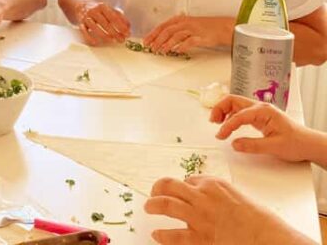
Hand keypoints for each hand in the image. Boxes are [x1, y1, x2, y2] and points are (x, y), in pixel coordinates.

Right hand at [75, 1, 129, 45]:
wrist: (81, 5)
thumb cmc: (98, 9)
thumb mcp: (108, 9)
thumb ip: (119, 16)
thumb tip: (128, 26)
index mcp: (102, 6)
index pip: (113, 17)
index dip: (121, 26)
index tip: (127, 33)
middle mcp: (94, 11)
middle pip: (105, 23)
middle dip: (114, 32)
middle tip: (121, 39)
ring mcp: (86, 17)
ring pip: (95, 27)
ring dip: (104, 35)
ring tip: (112, 40)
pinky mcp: (81, 23)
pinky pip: (84, 31)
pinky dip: (89, 37)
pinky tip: (95, 42)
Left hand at [144, 16, 229, 54]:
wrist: (221, 27)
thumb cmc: (202, 28)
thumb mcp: (186, 25)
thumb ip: (174, 30)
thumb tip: (160, 40)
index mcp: (179, 20)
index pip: (162, 26)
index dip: (153, 34)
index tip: (146, 41)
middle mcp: (185, 23)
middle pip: (167, 31)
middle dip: (157, 40)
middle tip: (151, 48)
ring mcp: (193, 29)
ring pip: (176, 36)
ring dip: (167, 44)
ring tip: (161, 51)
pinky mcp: (201, 37)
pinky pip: (190, 42)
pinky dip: (182, 46)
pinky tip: (177, 51)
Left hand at [145, 175, 313, 244]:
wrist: (268, 237)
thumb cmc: (259, 220)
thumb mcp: (237, 197)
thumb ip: (218, 196)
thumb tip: (205, 198)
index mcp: (214, 184)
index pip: (189, 180)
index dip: (182, 186)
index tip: (178, 191)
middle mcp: (202, 196)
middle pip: (170, 185)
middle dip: (158, 187)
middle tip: (153, 193)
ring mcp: (199, 217)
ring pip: (165, 204)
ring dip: (153, 204)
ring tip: (148, 206)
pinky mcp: (199, 238)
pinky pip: (173, 235)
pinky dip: (162, 235)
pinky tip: (156, 234)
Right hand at [211, 94, 312, 161]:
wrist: (308, 144)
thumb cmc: (296, 144)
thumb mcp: (274, 147)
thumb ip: (253, 145)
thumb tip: (234, 144)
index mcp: (264, 111)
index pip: (238, 115)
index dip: (227, 126)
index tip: (220, 136)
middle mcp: (260, 107)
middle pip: (233, 100)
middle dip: (220, 108)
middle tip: (213, 122)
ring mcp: (259, 110)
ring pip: (235, 104)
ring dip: (224, 111)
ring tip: (217, 123)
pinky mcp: (259, 116)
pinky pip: (240, 111)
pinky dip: (231, 116)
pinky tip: (228, 125)